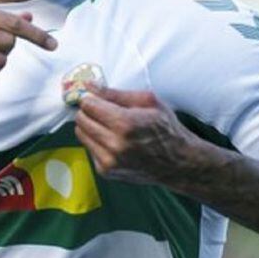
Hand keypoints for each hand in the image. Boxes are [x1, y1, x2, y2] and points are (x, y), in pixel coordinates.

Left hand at [75, 85, 200, 184]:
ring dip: (91, 126)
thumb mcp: (148, 101)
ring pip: (81, 134)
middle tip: (103, 110)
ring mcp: (109, 161)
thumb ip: (115, 93)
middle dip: (89, 111)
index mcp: (125, 123)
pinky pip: (89, 148)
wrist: (178, 162)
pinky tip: (114, 141)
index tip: (98, 98)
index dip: (92, 98)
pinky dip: (97, 142)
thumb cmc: (166, 129)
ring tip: (110, 126)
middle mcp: (114, 145)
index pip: (88, 105)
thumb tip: (90, 86)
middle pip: (81, 119)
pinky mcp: (106, 171)